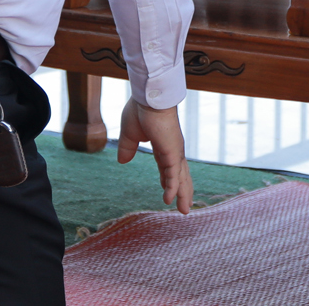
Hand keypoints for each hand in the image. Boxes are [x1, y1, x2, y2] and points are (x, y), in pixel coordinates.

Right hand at [116, 98, 192, 213]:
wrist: (148, 97)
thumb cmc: (140, 109)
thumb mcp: (129, 133)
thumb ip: (127, 148)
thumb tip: (123, 161)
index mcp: (163, 145)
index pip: (167, 167)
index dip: (168, 181)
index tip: (168, 192)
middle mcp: (172, 150)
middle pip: (179, 176)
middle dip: (183, 191)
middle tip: (185, 207)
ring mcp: (174, 152)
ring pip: (180, 179)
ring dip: (182, 195)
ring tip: (184, 210)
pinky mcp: (172, 153)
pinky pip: (173, 175)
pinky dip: (172, 189)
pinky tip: (169, 200)